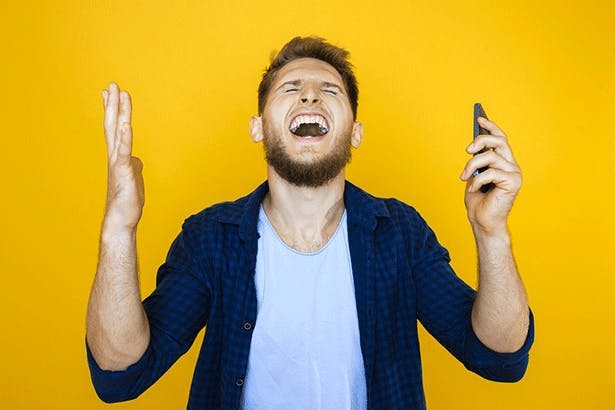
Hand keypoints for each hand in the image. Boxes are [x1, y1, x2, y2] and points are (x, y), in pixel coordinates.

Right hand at [102, 82, 143, 230]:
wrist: (121, 219)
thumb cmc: (127, 201)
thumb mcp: (134, 179)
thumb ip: (133, 166)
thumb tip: (136, 160)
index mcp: (118, 156)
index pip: (114, 128)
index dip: (113, 110)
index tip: (110, 93)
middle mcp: (115, 156)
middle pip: (113, 124)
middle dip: (113, 103)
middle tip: (112, 84)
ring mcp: (118, 162)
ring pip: (118, 131)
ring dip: (119, 112)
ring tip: (118, 93)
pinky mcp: (124, 171)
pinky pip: (125, 150)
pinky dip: (125, 136)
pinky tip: (126, 123)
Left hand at [460, 117, 521, 234]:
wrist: (483, 222)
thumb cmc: (478, 202)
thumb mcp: (473, 176)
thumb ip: (476, 162)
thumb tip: (473, 146)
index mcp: (504, 163)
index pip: (500, 139)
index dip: (491, 127)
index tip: (479, 118)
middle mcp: (511, 165)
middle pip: (499, 141)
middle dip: (481, 140)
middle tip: (468, 149)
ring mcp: (514, 174)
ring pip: (490, 157)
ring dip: (472, 166)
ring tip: (464, 177)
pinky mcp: (512, 182)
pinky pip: (490, 172)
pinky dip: (477, 180)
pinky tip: (473, 189)